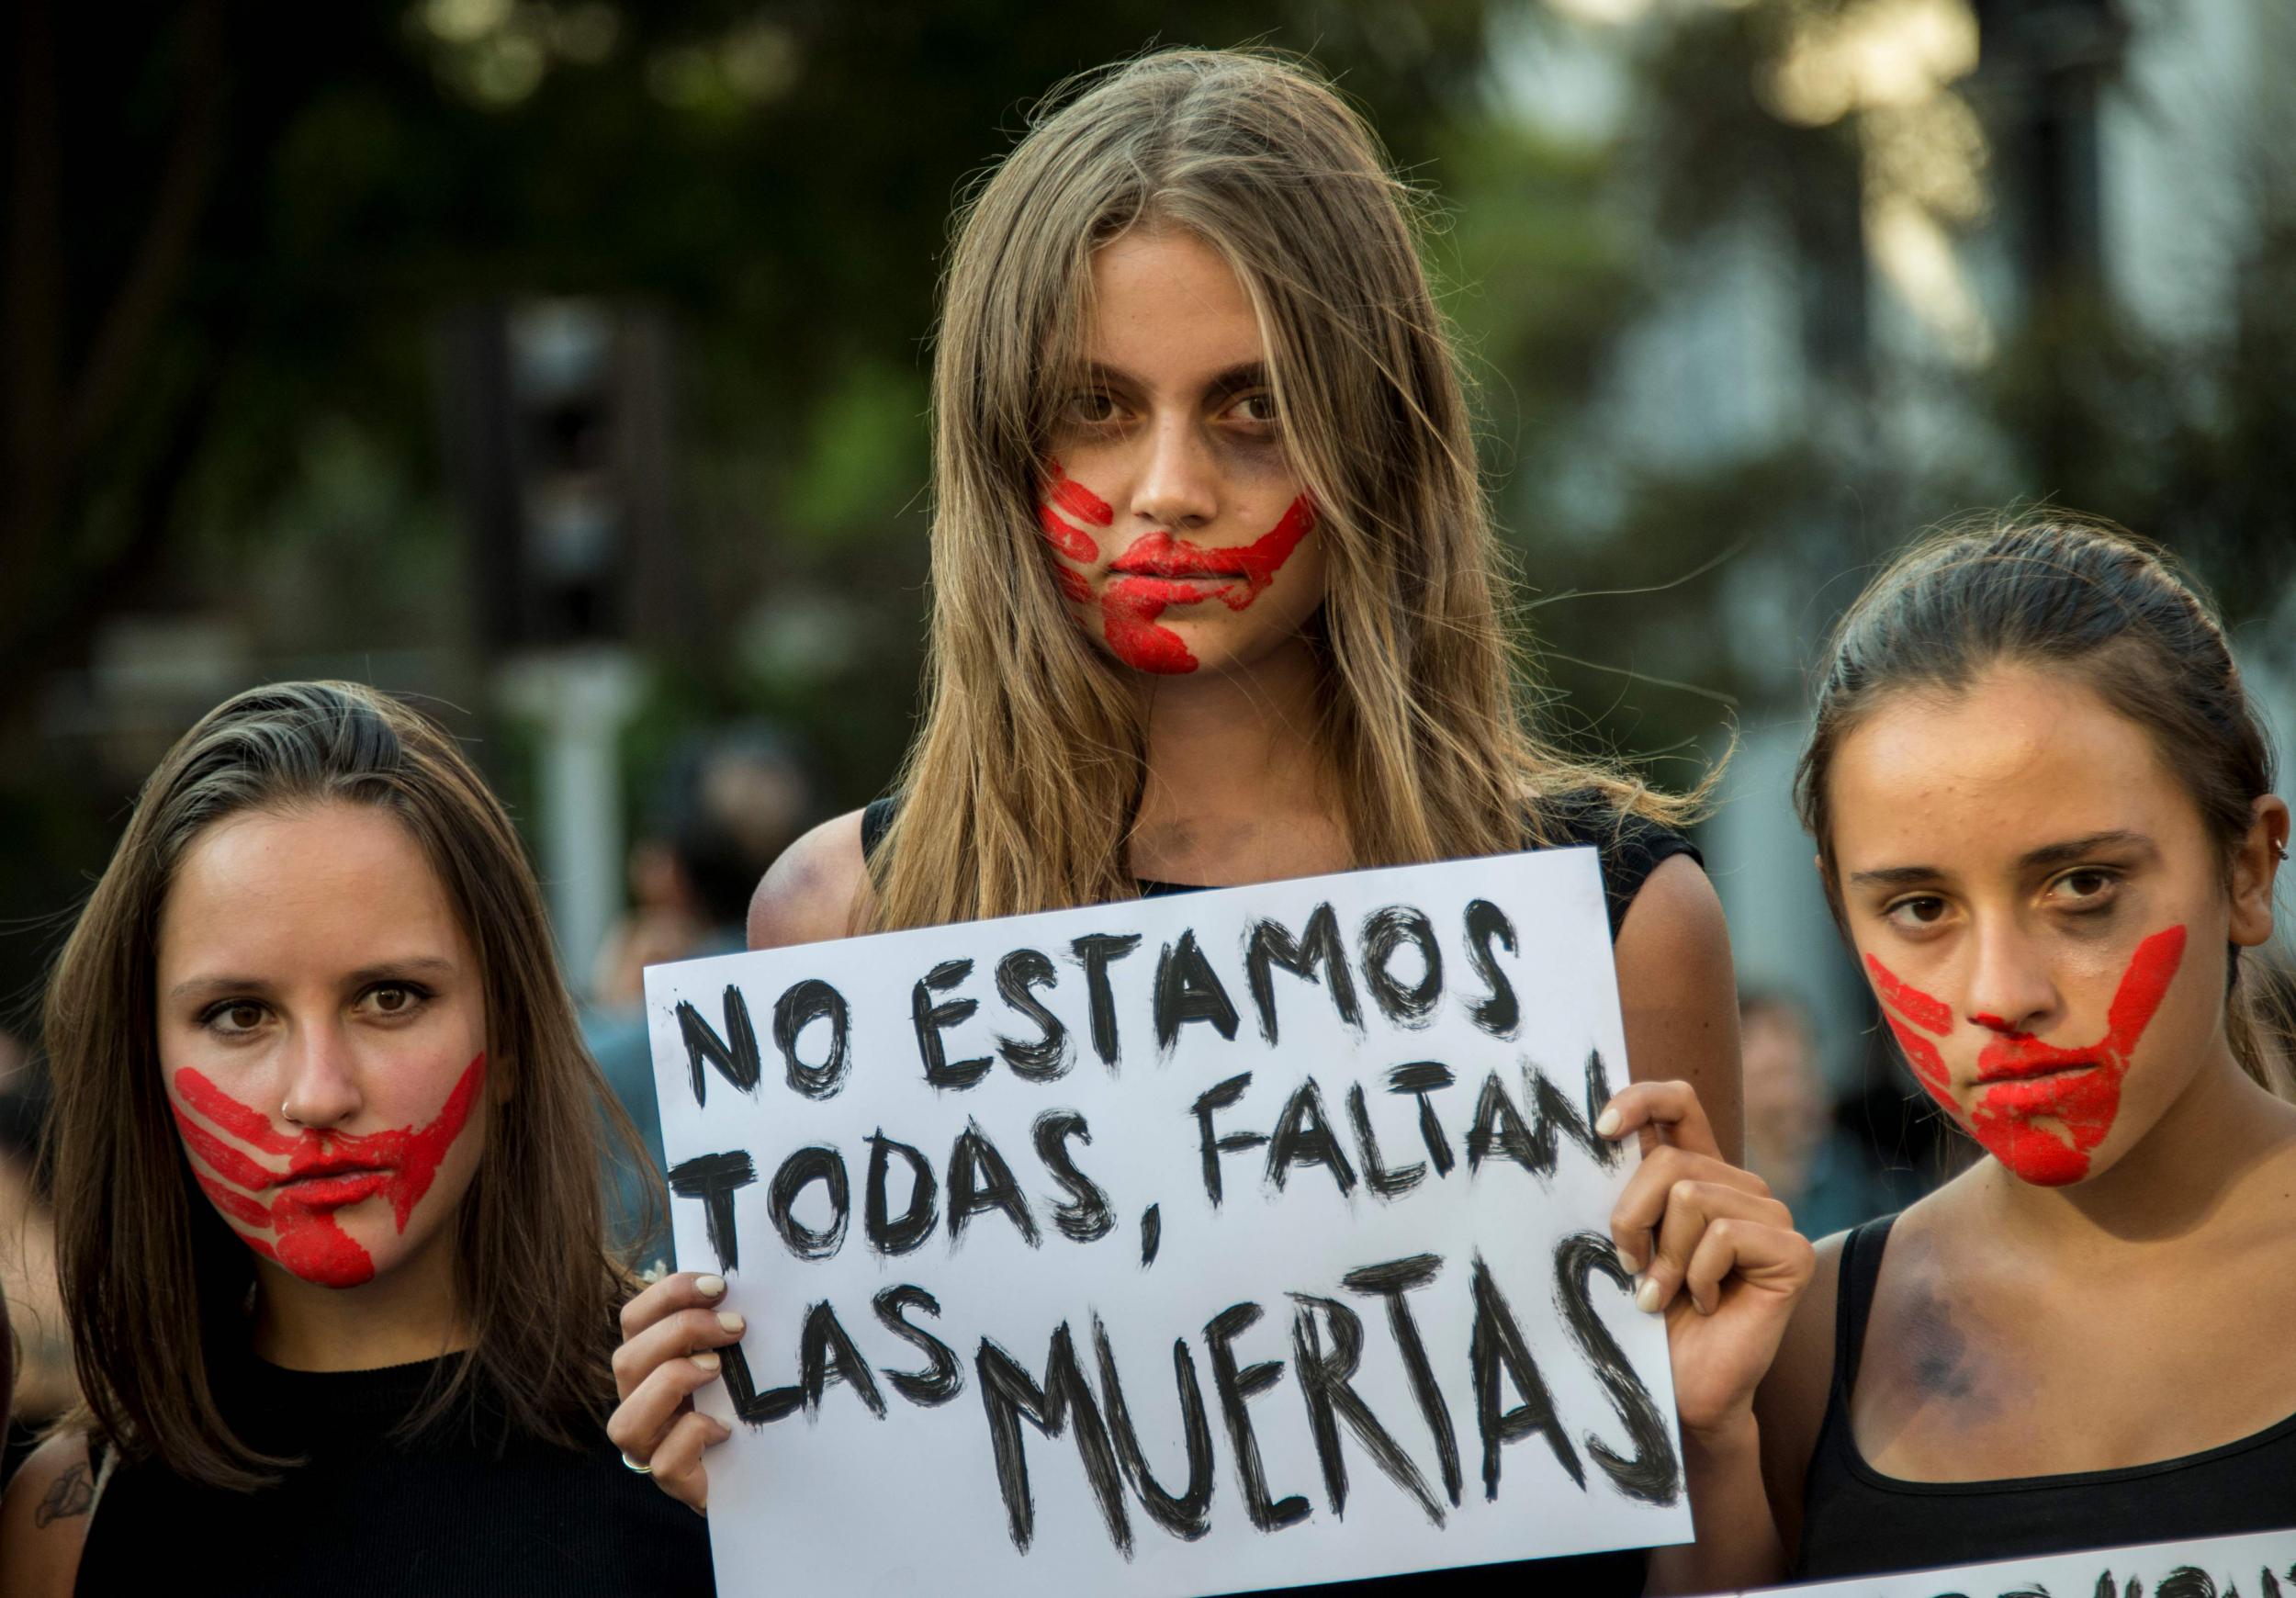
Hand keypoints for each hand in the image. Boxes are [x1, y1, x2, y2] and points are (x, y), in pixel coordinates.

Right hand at [606, 1271, 746, 1512]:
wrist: (766, 1464)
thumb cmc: (746, 1399)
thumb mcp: (735, 1354)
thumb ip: (725, 1324)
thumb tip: (742, 1284)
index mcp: (650, 1364)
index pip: (635, 1320)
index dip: (669, 1294)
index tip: (718, 1285)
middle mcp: (639, 1404)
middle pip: (626, 1361)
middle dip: (681, 1331)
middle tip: (735, 1325)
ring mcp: (650, 1447)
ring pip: (626, 1421)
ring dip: (673, 1382)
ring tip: (717, 1369)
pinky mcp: (672, 1480)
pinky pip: (663, 1462)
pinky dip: (693, 1436)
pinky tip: (726, 1427)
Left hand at [1600, 1080, 1813, 1438]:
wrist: (1680, 1386)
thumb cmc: (1646, 1315)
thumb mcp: (1624, 1239)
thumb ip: (1623, 1189)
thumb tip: (1594, 1133)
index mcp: (1696, 1171)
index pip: (1678, 1101)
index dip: (1641, 1098)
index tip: (1599, 1129)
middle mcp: (1737, 1184)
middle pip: (1670, 1159)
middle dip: (1631, 1217)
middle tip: (1631, 1268)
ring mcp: (1771, 1215)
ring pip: (1692, 1196)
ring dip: (1664, 1257)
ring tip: (1664, 1294)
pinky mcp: (1791, 1250)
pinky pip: (1724, 1234)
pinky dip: (1698, 1276)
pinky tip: (1705, 1304)